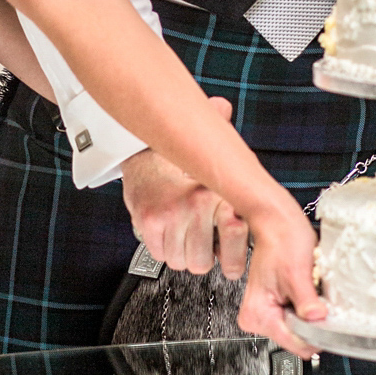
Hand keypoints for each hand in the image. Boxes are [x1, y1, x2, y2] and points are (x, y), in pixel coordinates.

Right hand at [122, 98, 250, 277]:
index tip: (233, 256)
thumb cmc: (180, 160)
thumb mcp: (212, 155)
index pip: (235, 236)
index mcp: (215, 190)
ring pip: (182, 262)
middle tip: (204, 242)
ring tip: (186, 234)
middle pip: (204, 261)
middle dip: (205, 256)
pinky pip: (161, 255)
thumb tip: (226, 112)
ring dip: (184, 253)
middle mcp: (194, 203)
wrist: (140, 155)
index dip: (236, 254)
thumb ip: (230, 149)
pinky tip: (170, 232)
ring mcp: (169, 216)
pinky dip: (164, 249)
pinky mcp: (148, 224)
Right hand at [236, 196, 323, 357]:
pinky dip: (307, 304)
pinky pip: (298, 317)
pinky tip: (306, 287)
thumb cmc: (281, 239)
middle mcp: (257, 318)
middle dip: (312, 318)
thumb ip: (306, 302)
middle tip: (313, 292)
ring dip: (310, 310)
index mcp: (258, 314)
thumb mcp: (297, 272)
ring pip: (300, 328)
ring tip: (308, 285)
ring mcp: (266, 313)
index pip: (296, 344)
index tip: (325, 314)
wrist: (276, 221)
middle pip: (298, 337)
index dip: (315, 332)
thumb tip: (319, 322)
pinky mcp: (274, 307)